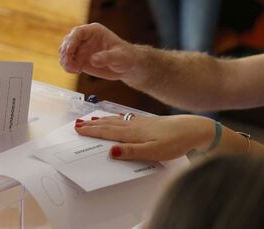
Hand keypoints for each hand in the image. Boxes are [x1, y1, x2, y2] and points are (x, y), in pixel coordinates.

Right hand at [59, 23, 142, 83]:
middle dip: (66, 53)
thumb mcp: (119, 56)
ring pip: (65, 52)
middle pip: (68, 42)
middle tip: (70, 65)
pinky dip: (68, 67)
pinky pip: (68, 62)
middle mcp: (85, 39)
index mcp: (94, 31)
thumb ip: (107, 57)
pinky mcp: (79, 60)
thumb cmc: (126, 56)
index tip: (69, 51)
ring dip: (65, 61)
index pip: (78, 32)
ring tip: (73, 70)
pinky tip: (75, 71)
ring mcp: (81, 49)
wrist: (126, 66)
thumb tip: (93, 60)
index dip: (71, 41)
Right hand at [74, 114, 214, 160]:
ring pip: (116, 121)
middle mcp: (134, 126)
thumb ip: (132, 152)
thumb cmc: (175, 142)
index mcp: (133, 133)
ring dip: (101, 121)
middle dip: (92, 125)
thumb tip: (112, 152)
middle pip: (108, 124)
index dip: (92, 131)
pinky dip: (116, 118)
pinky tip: (116, 117)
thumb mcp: (154, 152)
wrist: (193, 129)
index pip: (107, 132)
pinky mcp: (147, 122)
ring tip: (90, 120)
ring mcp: (140, 122)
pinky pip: (125, 119)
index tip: (78, 129)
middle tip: (77, 124)